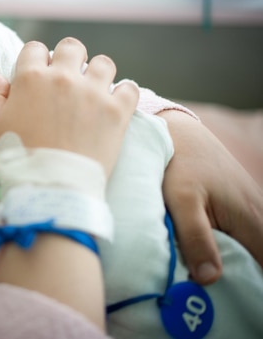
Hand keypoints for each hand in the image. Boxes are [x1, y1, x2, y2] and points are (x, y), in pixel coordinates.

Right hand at [0, 37, 138, 176]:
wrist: (50, 188)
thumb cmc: (15, 161)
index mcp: (31, 79)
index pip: (35, 48)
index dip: (36, 59)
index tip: (38, 74)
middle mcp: (64, 78)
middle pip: (72, 47)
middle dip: (69, 58)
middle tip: (68, 78)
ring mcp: (94, 93)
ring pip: (104, 63)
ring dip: (98, 73)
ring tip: (93, 90)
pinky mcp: (117, 112)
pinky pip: (130, 88)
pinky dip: (124, 94)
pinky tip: (116, 104)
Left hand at [160, 110, 262, 284]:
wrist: (175, 130)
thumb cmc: (177, 162)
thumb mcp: (181, 201)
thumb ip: (196, 237)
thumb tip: (210, 280)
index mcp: (251, 218)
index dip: (253, 284)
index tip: (236, 298)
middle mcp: (258, 214)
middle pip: (259, 259)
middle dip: (243, 277)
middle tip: (216, 291)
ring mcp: (249, 208)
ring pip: (250, 246)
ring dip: (235, 261)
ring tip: (208, 274)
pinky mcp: (236, 204)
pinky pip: (242, 234)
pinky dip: (230, 247)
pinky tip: (207, 253)